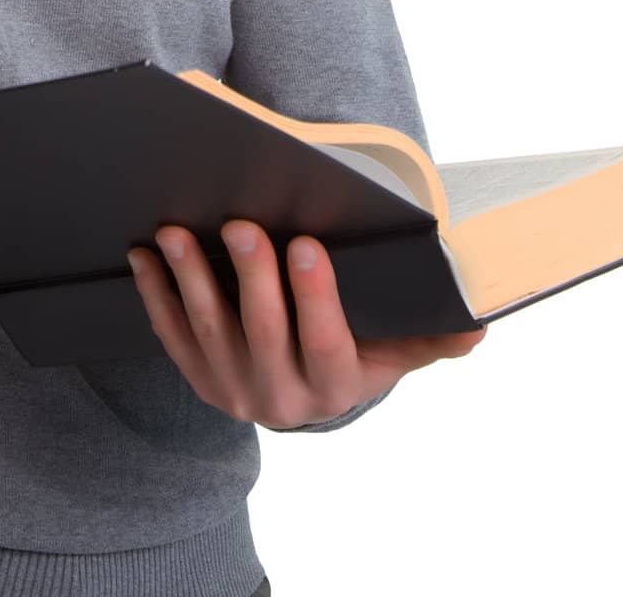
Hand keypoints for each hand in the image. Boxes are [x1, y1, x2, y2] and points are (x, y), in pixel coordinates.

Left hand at [127, 221, 486, 426]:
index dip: (316, 297)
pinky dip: (154, 294)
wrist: (304, 394)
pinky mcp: (197, 377)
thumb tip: (477, 321)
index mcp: (335, 387)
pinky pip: (170, 334)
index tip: (308, 245)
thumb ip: (433, 335)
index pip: (326, 343)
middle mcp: (281, 398)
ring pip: (208, 331)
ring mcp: (233, 390)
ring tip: (178, 232)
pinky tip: (144, 255)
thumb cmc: (357, 351)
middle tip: (241, 224)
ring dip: (190, 279)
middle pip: (262, 332)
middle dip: (251, 276)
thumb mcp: (398, 350)